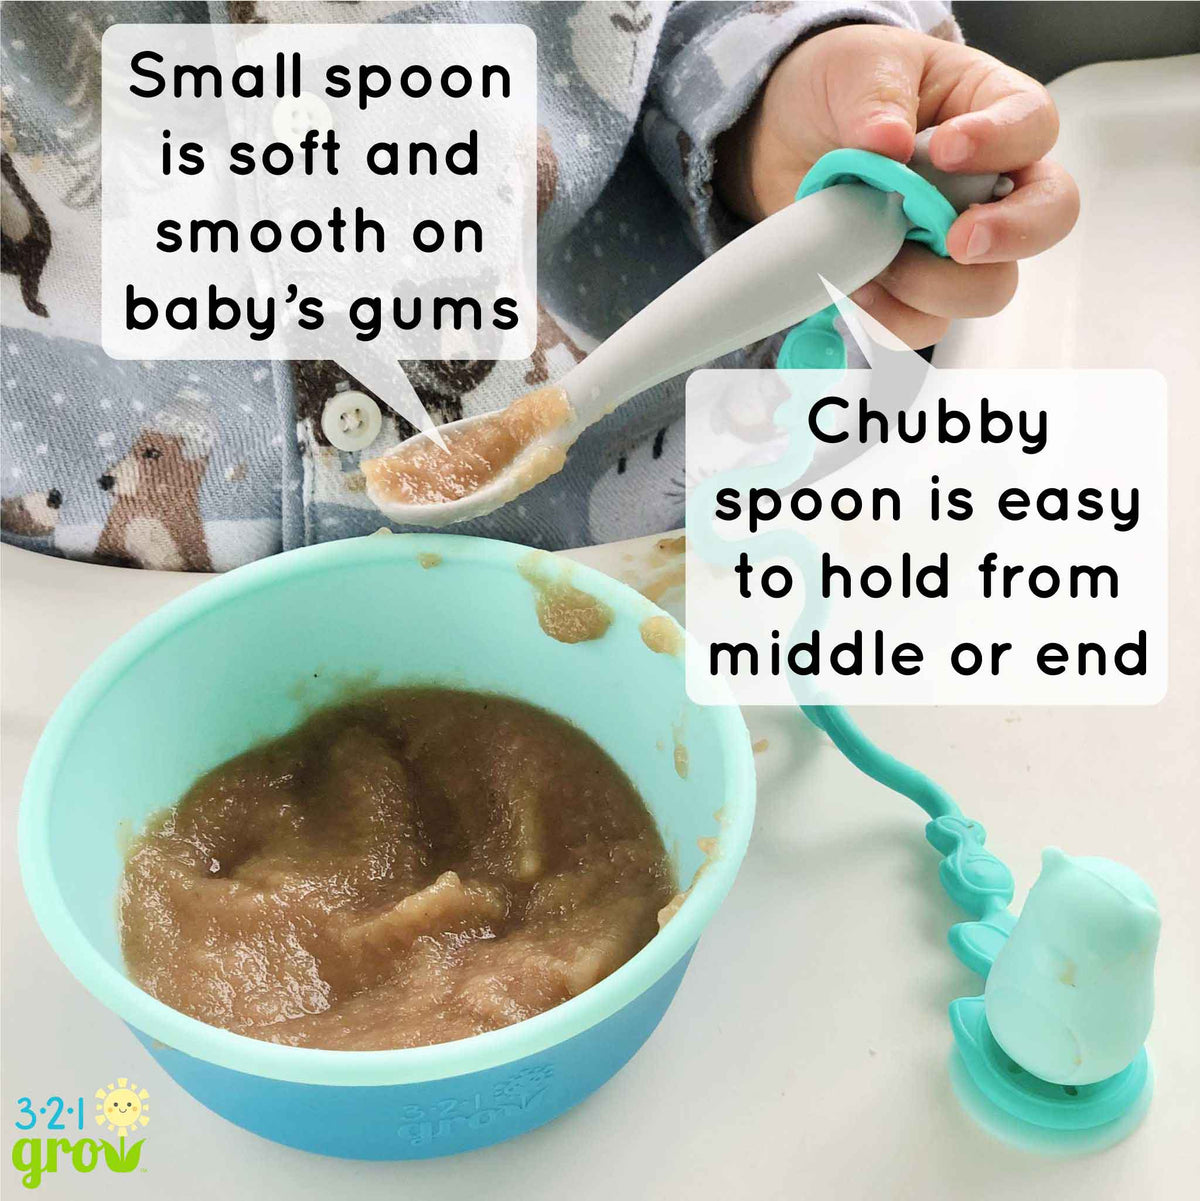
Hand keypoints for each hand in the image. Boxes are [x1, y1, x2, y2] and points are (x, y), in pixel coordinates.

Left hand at [715, 24, 1079, 347]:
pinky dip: (890, 316)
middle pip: (1047, 219)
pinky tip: (858, 286)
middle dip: (1010, 234)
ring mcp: (955, 245)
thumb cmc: (843, 90)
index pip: (1033, 126)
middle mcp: (989, 185)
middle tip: (958, 238)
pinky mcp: (913, 289)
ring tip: (881, 257)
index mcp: (992, 111)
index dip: (1002, 143)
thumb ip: (875, 97)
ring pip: (988, 288)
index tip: (946, 149)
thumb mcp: (857, 67)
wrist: (787, 140)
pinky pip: (921, 325)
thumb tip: (888, 142)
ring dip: (934, 285)